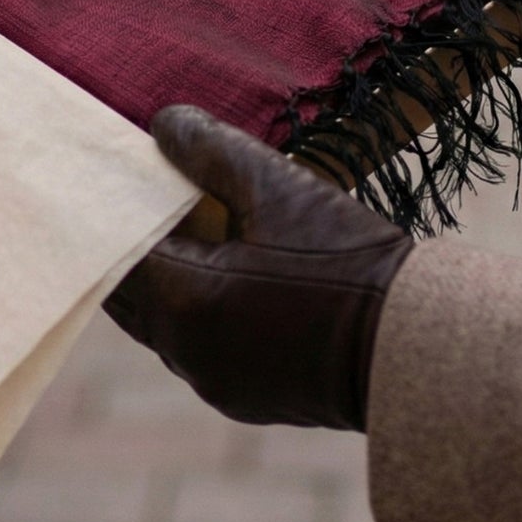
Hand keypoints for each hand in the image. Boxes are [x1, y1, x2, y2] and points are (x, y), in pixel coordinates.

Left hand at [104, 106, 412, 430]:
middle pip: (130, 294)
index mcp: (185, 302)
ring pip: (163, 324)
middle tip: (138, 197)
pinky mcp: (247, 397)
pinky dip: (197, 310)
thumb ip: (211, 150)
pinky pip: (199, 347)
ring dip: (166, 279)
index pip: (114, 254)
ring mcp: (216, 382)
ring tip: (184, 229)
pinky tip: (227, 273)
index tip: (111, 177)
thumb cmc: (346, 262)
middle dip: (131, 245)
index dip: (108, 214)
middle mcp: (187, 352)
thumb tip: (164, 124)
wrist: (413, 348)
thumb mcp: (279, 188)